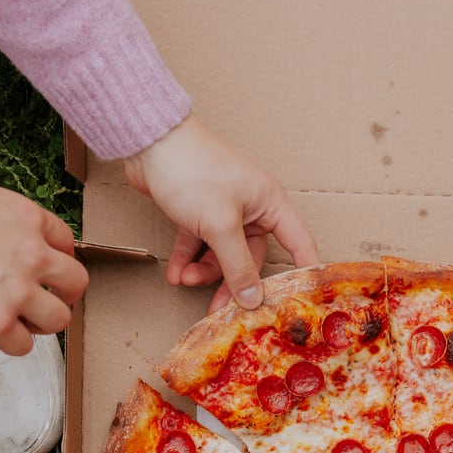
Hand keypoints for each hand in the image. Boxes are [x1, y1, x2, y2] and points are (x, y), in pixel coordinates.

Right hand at [0, 174, 88, 354]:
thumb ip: (2, 224)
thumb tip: (4, 242)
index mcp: (27, 217)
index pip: (67, 243)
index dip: (55, 261)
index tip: (45, 271)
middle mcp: (31, 253)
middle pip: (75, 283)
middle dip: (61, 295)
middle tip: (43, 301)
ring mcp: (18, 290)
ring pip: (59, 320)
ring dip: (39, 323)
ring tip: (16, 321)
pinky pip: (23, 346)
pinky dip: (10, 342)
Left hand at [122, 117, 318, 309]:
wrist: (149, 144)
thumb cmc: (193, 171)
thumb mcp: (220, 225)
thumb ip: (237, 266)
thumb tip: (253, 299)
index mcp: (269, 203)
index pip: (298, 242)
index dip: (302, 271)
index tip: (299, 300)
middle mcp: (251, 207)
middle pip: (250, 257)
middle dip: (231, 281)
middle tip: (219, 309)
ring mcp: (223, 209)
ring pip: (221, 253)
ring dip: (203, 271)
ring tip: (184, 279)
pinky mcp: (198, 210)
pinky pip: (198, 243)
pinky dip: (186, 259)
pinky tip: (174, 273)